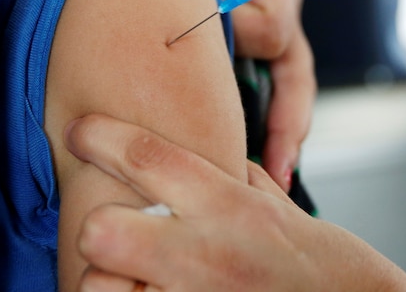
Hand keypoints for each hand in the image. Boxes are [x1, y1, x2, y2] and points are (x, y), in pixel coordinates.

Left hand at [65, 114, 405, 291]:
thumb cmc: (323, 264)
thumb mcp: (278, 209)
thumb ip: (234, 182)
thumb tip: (204, 159)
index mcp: (229, 206)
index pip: (148, 158)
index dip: (102, 137)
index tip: (82, 130)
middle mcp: (204, 253)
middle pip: (103, 229)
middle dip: (100, 228)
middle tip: (117, 231)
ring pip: (100, 289)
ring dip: (110, 283)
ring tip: (136, 278)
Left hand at [93, 0, 319, 192]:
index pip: (267, 23)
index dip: (239, 40)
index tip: (204, 51)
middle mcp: (285, 1)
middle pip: (293, 68)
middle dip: (286, 118)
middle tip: (268, 175)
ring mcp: (280, 16)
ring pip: (292, 78)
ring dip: (286, 126)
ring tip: (271, 183)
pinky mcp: (269, 20)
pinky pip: (276, 70)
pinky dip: (272, 108)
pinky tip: (252, 149)